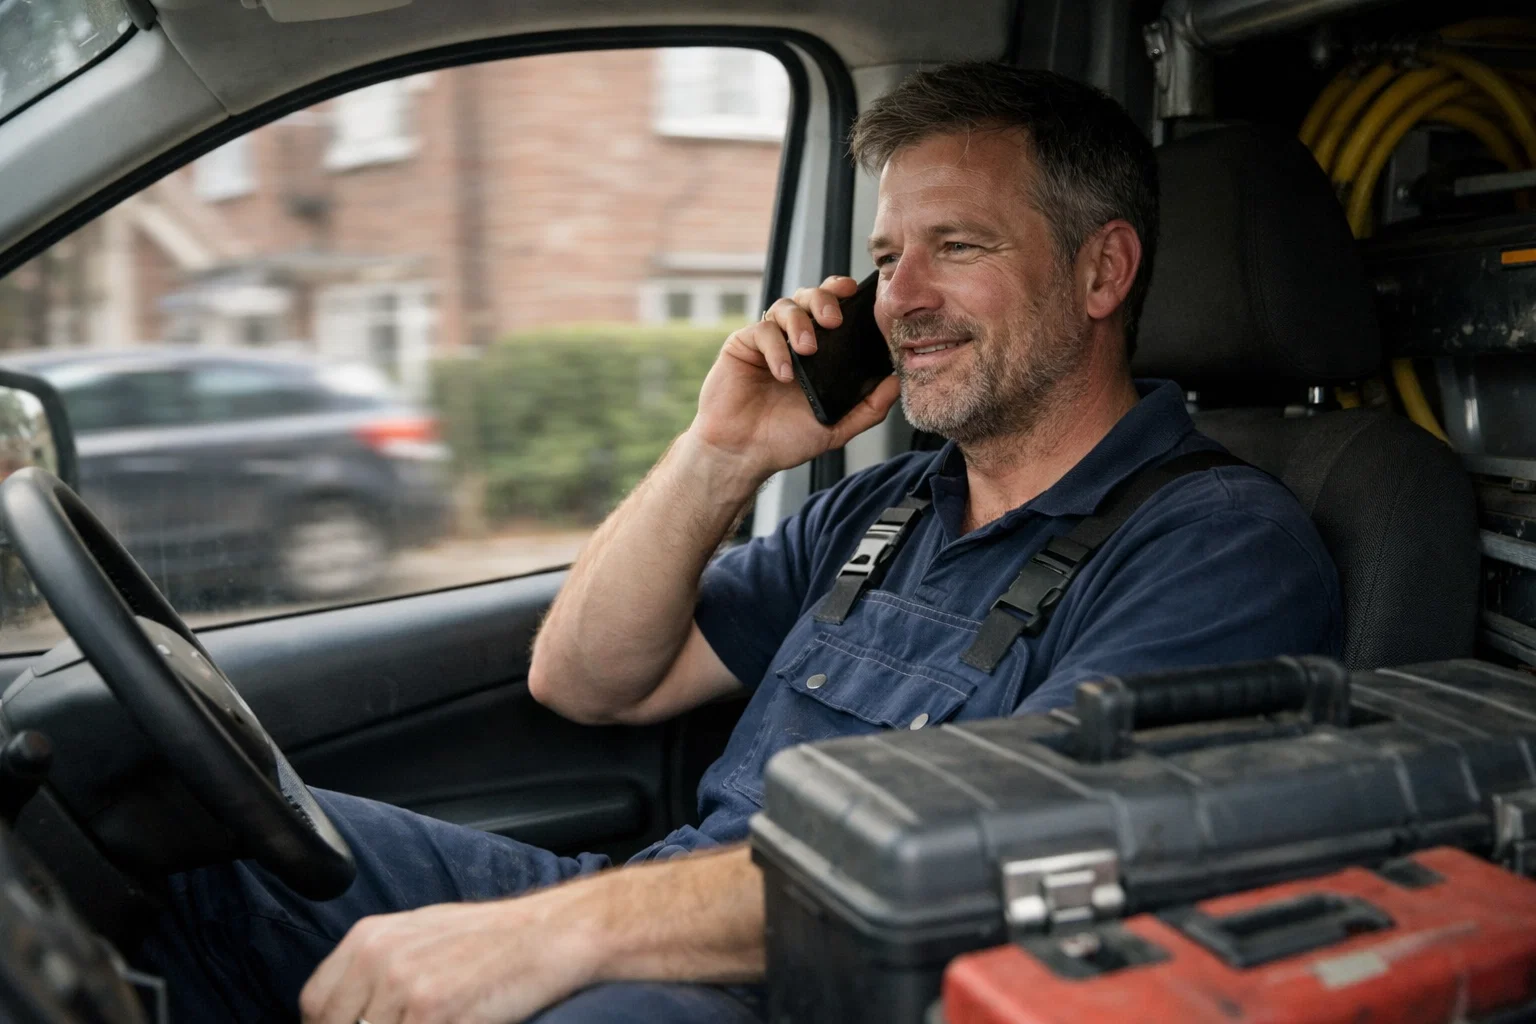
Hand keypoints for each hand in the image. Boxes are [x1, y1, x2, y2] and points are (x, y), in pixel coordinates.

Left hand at [298, 891, 592, 1023]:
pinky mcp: (431, 1014)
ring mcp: (404, 989)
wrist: (549, 935)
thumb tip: (346, 1011)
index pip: (315, 1005)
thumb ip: (375, 968)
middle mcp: (378, 959)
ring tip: (433, 1022)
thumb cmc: (491, 938)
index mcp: (370, 937)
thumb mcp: (420, 935)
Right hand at [687, 275, 899, 479]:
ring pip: (785, 306)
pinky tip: (783, 372)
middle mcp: (792, 340)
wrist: (744, 454)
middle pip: (809, 297)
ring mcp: (767, 341)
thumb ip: (869, 407)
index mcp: (818, 353)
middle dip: (824, 300)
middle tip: (834, 321)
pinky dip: (775, 347)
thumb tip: (896, 383)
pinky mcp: (742, 345)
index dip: (842, 294)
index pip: (832, 310)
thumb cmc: (784, 440)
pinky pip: (761, 331)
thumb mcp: (836, 427)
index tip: (855, 293)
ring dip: (800, 323)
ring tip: (807, 350)